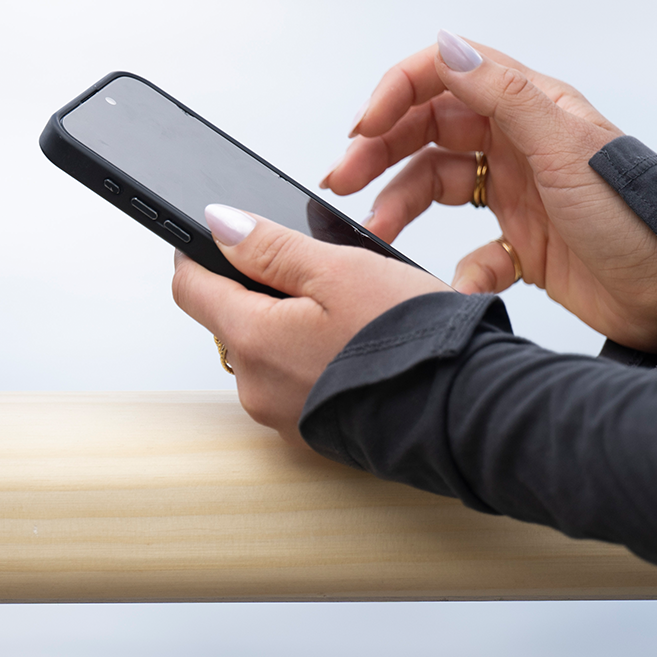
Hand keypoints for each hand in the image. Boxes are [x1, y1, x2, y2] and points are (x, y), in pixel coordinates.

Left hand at [172, 205, 449, 444]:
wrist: (467, 412)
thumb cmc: (412, 342)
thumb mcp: (340, 270)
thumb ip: (270, 246)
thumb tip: (219, 224)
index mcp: (253, 341)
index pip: (189, 287)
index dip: (198, 252)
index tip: (218, 235)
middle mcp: (254, 387)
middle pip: (228, 320)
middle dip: (257, 290)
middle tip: (313, 273)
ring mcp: (280, 415)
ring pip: (262, 351)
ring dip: (287, 326)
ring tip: (343, 312)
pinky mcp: (309, 432)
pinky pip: (291, 382)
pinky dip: (310, 359)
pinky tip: (350, 346)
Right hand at [321, 31, 656, 353]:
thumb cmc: (637, 219)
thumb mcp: (566, 148)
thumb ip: (503, 94)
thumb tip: (445, 46)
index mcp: (528, 108)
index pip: (443, 77)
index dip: (395, 95)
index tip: (361, 130)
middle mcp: (518, 144)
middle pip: (427, 131)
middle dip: (379, 151)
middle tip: (341, 181)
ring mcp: (519, 193)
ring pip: (436, 187)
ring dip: (399, 206)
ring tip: (374, 232)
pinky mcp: (524, 245)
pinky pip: (471, 250)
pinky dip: (456, 268)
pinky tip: (457, 284)